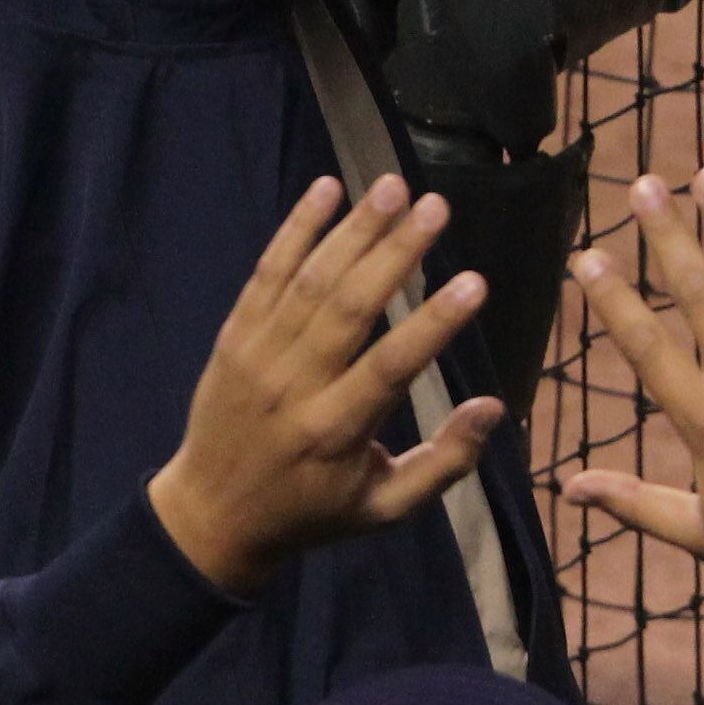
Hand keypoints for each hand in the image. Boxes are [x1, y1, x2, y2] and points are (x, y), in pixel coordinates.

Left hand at [144, 177, 499, 599]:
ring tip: (394, 186)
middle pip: (347, 309)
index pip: (389, 368)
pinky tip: (325, 189)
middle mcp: (294, 388)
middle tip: (437, 207)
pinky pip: (265, 275)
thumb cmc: (310, 511)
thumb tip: (496, 408)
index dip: (432, 324)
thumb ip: (443, 464)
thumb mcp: (382, 509)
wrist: (207, 518)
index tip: (475, 282)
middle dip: (395, 254)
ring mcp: (258, 357)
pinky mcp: (234, 337)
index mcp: (334, 433)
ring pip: (310, 282)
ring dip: (353, 230)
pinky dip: (295, 230)